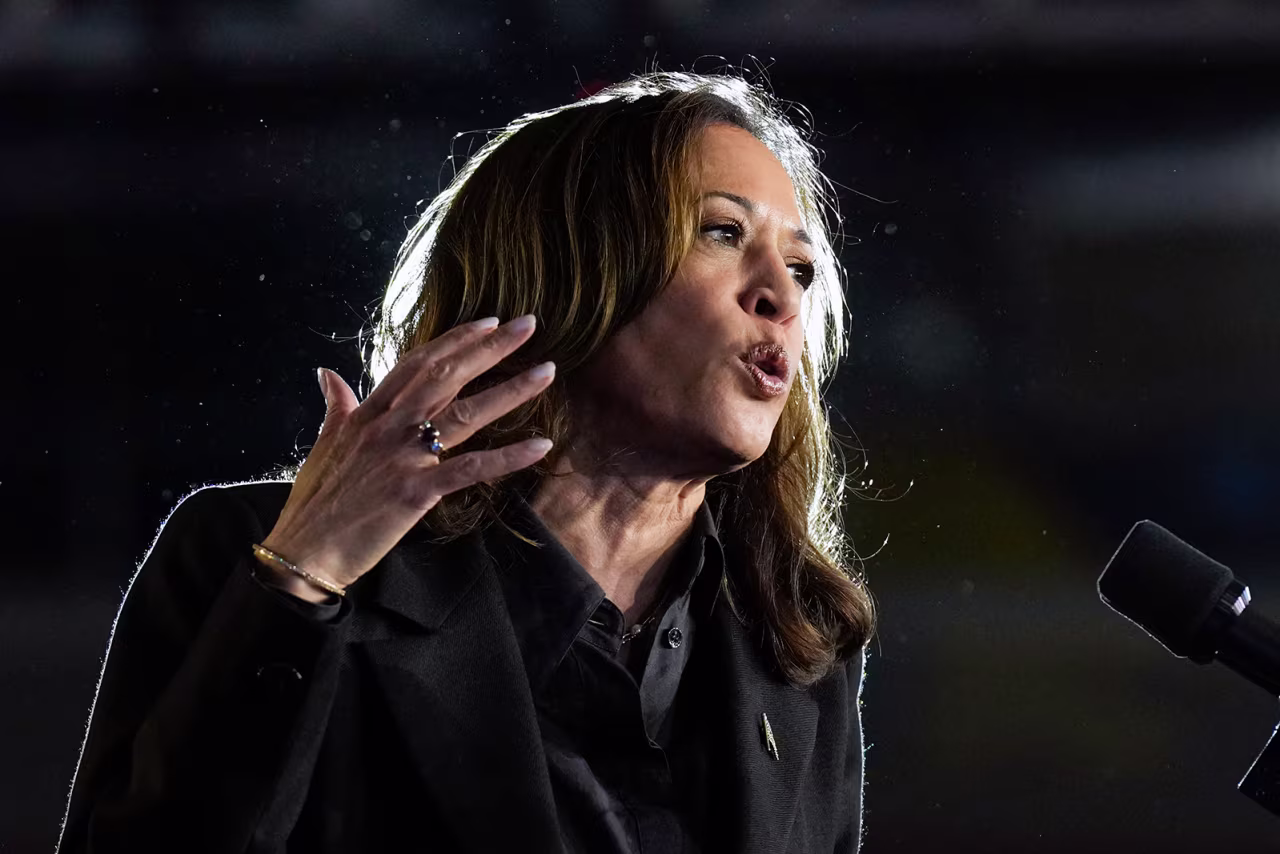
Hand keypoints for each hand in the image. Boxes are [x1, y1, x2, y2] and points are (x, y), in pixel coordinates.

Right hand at [258, 314, 554, 599]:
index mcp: (368, 413)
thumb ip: (336, 406)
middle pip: (445, 376)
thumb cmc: (316, 502)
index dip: (454, 340)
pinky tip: (541, 445)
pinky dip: (508, 457)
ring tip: (546, 372)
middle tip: (528, 324)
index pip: (417, 363)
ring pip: (464, 414)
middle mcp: (387, 427)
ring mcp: (402, 457)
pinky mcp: (415, 491)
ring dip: (509, 391)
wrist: (303, 551)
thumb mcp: (323, 444)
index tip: (489, 322)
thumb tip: (328, 374)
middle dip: (489, 348)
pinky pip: (470, 469)